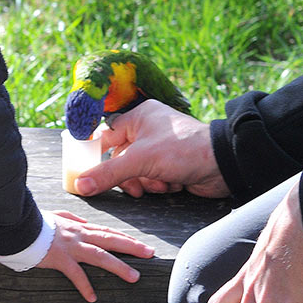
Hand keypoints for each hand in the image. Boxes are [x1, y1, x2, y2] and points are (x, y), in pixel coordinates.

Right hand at [36, 210, 154, 301]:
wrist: (17, 224)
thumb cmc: (34, 222)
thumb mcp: (56, 216)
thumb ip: (71, 218)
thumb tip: (83, 220)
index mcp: (79, 227)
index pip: (107, 232)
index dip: (125, 238)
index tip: (141, 244)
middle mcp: (79, 235)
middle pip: (111, 240)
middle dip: (132, 246)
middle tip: (150, 253)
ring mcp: (70, 246)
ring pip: (100, 256)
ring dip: (119, 266)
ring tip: (134, 277)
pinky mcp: (59, 257)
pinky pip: (75, 274)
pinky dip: (84, 286)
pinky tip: (92, 298)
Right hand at [73, 100, 229, 199]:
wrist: (222, 165)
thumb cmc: (183, 150)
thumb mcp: (140, 161)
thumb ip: (108, 174)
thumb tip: (80, 185)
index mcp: (139, 117)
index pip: (107, 136)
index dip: (99, 156)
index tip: (89, 174)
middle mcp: (149, 129)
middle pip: (121, 160)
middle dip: (131, 177)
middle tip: (137, 185)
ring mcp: (160, 148)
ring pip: (137, 173)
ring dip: (148, 183)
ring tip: (162, 182)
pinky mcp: (171, 165)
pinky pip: (153, 180)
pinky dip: (161, 186)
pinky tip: (173, 184)